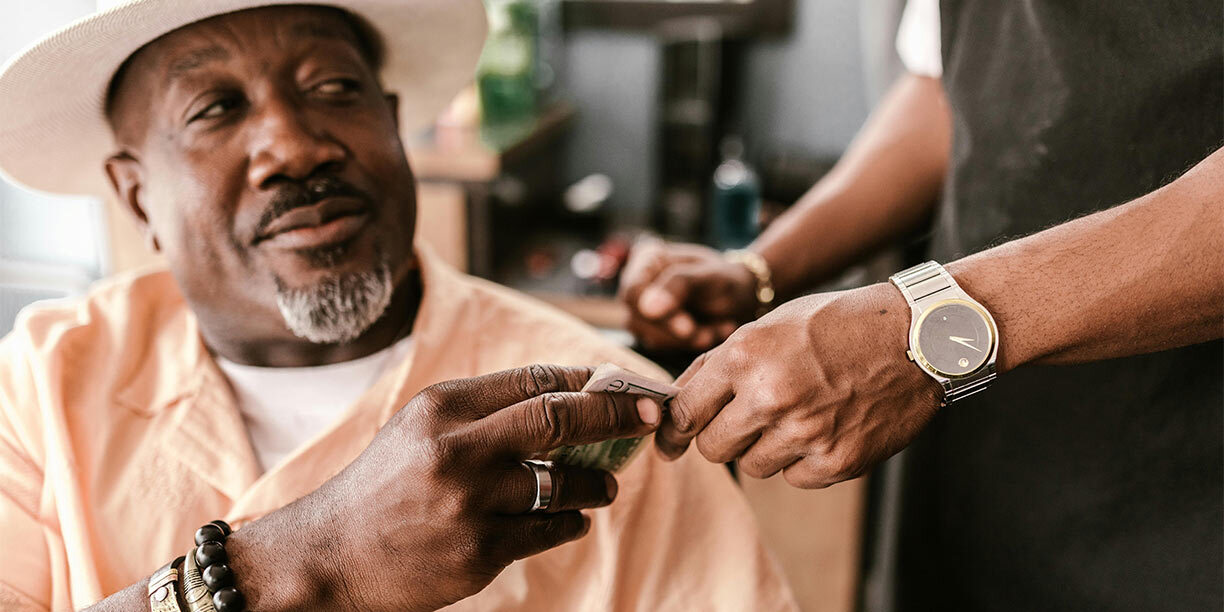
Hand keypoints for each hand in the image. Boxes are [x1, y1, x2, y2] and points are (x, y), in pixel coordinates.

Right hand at [227, 364, 659, 611]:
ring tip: (606, 483)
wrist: (327, 557)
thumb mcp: (418, 429)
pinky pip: (551, 529)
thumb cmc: (380, 487)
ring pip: (564, 481)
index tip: (620, 385)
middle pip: (560, 417)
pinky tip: (572, 517)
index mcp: (441, 407)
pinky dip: (571, 520)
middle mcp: (457, 448)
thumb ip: (483, 411)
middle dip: (618, 414)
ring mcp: (471, 503)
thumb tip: (566, 395)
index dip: (586, 381)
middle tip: (653, 416)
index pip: (534, 380)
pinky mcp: (480, 550)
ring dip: (598, 480)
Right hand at [618, 239, 758, 350]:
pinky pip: (663, 346)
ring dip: (686, 340)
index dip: (656, 312)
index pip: (633, 290)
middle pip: (637, 317)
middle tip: (707, 335)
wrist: (741, 300)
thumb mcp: (710, 277)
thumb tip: (647, 309)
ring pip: (649, 336)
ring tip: (715, 330)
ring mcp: (642, 309)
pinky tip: (711, 333)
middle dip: (675, 331)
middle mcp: (638, 283)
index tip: (687, 327)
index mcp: (648, 258)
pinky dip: (689, 345)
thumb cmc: (726, 280)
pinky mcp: (651, 331)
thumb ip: (679, 285)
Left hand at [656, 284, 942, 487]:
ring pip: (752, 465)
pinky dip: (804, 461)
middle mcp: (770, 395)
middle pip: (712, 448)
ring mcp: (804, 433)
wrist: (916, 337)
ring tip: (797, 415)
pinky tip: (826, 428)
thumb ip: (719, 364)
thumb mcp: (769, 325)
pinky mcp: (836, 461)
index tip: (671, 441)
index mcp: (745, 355)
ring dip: (765, 447)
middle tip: (745, 420)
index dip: (674, 430)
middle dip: (721, 437)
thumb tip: (674, 403)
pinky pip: (794, 479)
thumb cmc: (837, 325)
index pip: (685, 411)